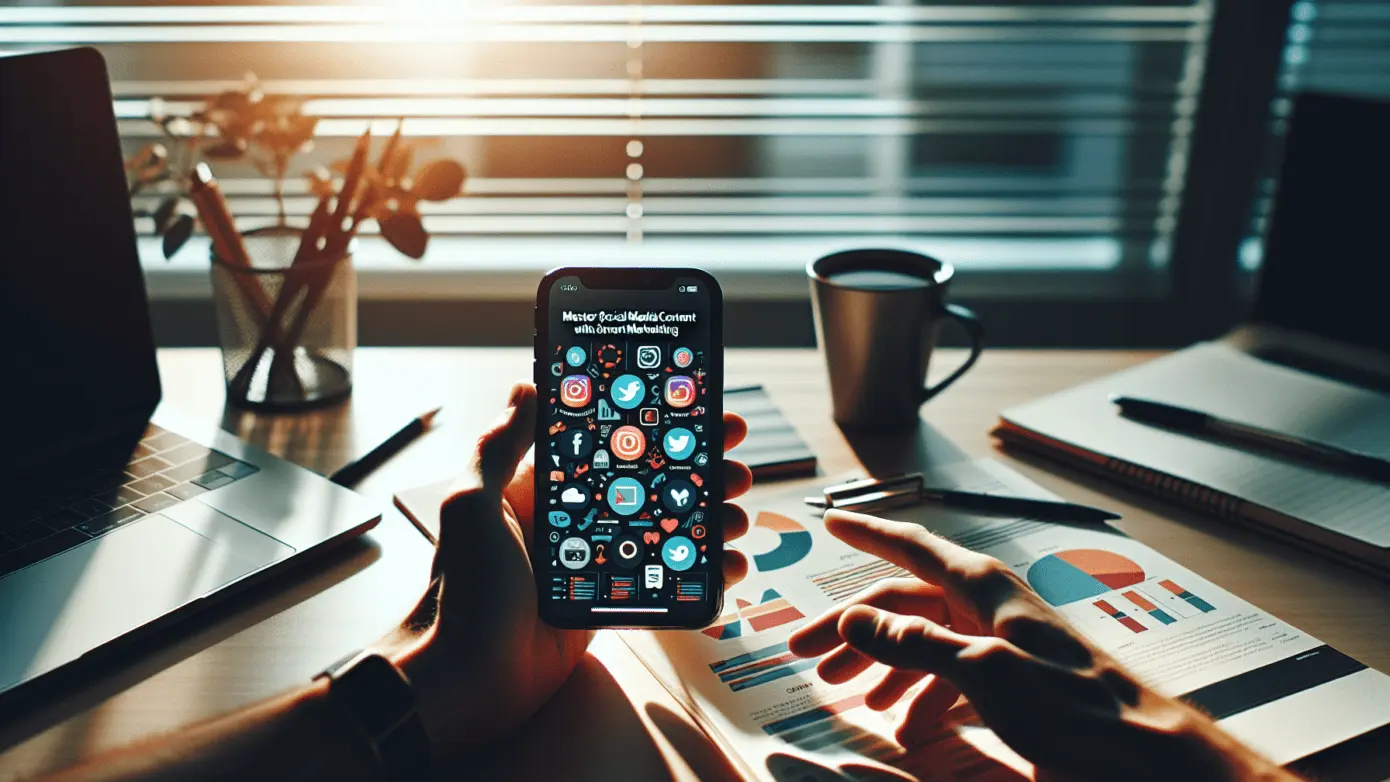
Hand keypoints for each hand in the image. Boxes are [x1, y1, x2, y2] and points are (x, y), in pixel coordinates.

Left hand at [379, 383, 754, 753]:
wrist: (463, 682)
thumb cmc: (458, 593)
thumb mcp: (473, 505)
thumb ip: (500, 446)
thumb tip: (528, 385)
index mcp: (540, 489)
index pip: (608, 443)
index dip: (655, 427)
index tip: (699, 411)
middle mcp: (571, 520)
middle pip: (649, 484)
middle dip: (698, 474)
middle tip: (736, 468)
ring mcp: (593, 563)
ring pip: (664, 530)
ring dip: (707, 522)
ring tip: (738, 518)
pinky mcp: (607, 603)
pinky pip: (662, 580)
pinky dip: (699, 573)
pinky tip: (728, 568)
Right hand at [787, 511, 1294, 781]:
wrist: (1139, 750)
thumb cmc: (1073, 705)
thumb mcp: (984, 669)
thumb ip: (915, 643)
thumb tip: (854, 619)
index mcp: (981, 586)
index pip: (911, 546)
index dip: (867, 532)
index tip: (831, 521)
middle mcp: (985, 605)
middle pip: (902, 602)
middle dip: (851, 627)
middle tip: (805, 653)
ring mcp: (997, 641)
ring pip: (920, 641)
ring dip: (878, 664)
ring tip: (842, 693)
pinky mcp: (1009, 679)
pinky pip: (946, 675)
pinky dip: (916, 694)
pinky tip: (900, 720)